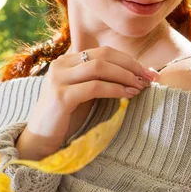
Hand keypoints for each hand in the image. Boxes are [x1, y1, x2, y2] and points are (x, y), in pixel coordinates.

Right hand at [16, 47, 159, 159]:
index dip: (128, 60)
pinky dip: (115, 89)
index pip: (103, 51)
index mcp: (67, 60)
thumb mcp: (84, 92)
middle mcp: (60, 65)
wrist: (40, 140)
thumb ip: (100, 80)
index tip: (148, 71)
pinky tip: (129, 95)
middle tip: (150, 77)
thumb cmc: (66, 117)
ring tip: (141, 86)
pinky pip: (94, 87)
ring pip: (100, 67)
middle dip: (131, 65)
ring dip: (125, 76)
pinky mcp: (60, 96)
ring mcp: (58, 79)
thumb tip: (135, 74)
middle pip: (103, 55)